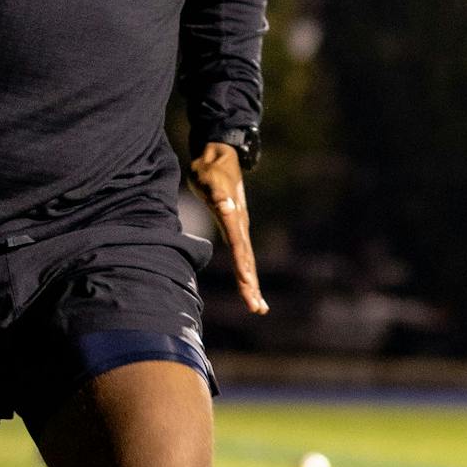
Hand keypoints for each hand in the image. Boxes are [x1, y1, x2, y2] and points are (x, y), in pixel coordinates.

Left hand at [190, 141, 267, 314]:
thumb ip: (215, 190)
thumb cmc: (209, 166)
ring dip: (252, 286)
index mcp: (232, 214)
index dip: (241, 262)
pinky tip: (250, 290)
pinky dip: (247, 276)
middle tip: (257, 307)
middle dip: (251, 284)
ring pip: (248, 261)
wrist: (221, 158)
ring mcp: (240, 228)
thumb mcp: (208, 174)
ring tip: (259, 308)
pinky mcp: (237, 230)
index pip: (237, 243)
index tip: (245, 280)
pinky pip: (243, 257)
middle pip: (247, 259)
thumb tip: (225, 205)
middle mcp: (240, 224)